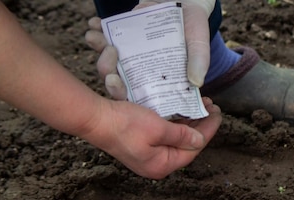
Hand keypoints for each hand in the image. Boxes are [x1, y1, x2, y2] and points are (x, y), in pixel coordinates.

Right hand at [82, 96, 221, 178]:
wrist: (95, 119)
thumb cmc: (124, 124)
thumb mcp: (158, 129)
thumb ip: (182, 136)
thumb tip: (200, 141)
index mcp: (162, 165)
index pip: (194, 148)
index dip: (208, 129)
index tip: (217, 113)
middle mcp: (156, 164)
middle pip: (186, 145)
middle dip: (200, 125)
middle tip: (210, 106)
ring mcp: (148, 156)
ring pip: (176, 139)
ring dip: (188, 122)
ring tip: (199, 105)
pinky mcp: (141, 145)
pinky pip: (165, 136)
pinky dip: (175, 124)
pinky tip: (181, 110)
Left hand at [85, 0, 215, 99]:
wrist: (185, 2)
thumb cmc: (194, 29)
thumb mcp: (199, 44)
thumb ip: (198, 62)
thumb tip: (196, 82)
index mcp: (156, 82)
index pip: (135, 96)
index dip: (121, 93)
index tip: (114, 82)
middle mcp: (139, 71)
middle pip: (115, 79)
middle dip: (105, 70)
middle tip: (108, 55)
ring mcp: (128, 54)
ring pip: (106, 59)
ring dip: (98, 50)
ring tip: (95, 37)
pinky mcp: (122, 35)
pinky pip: (103, 36)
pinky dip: (96, 30)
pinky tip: (94, 23)